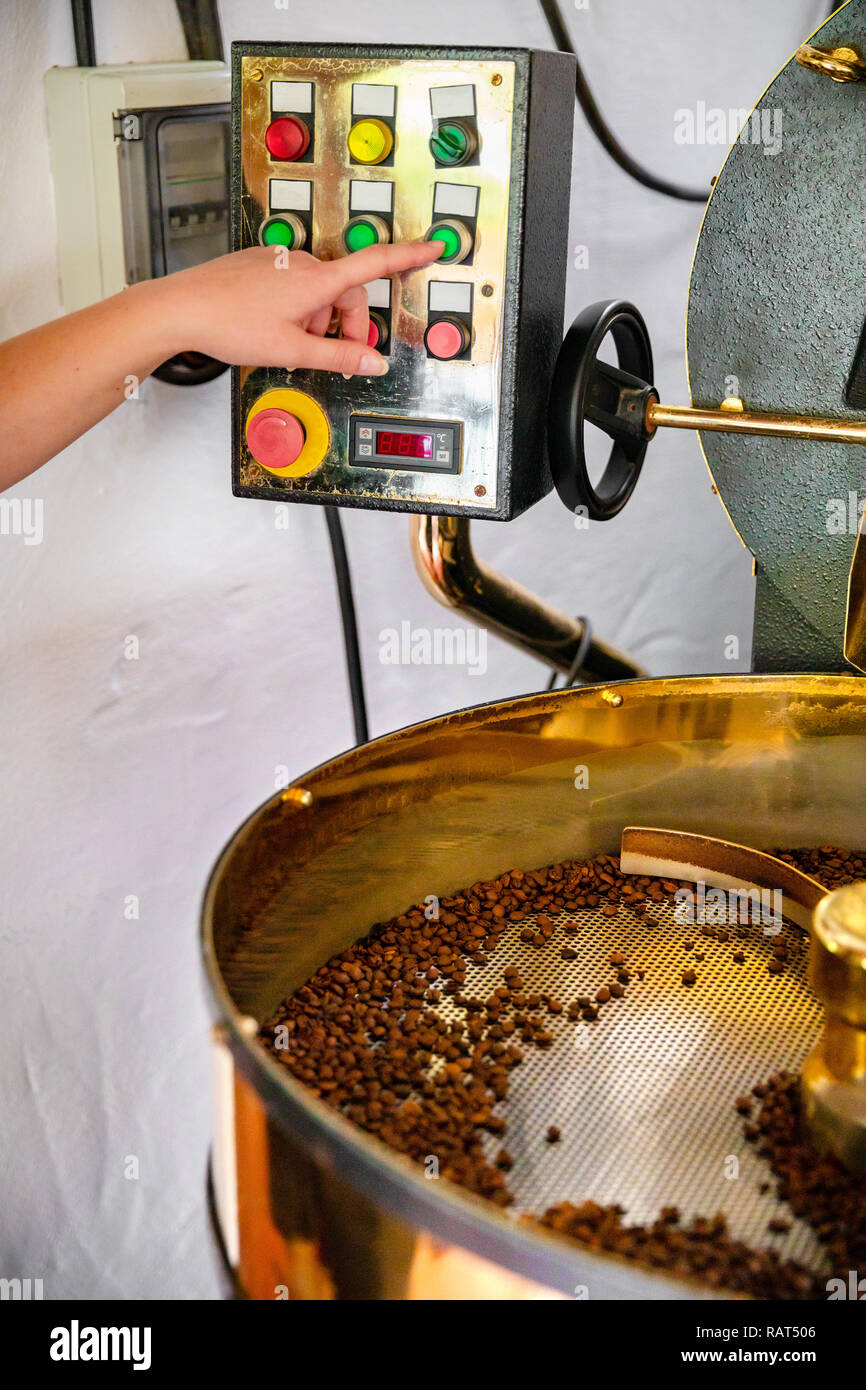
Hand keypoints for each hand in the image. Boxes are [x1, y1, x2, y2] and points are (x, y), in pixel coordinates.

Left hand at [157, 240, 444, 375]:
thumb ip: (339, 358)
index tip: (433, 246)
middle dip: (346, 324)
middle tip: (333, 354)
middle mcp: (300, 264)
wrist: (181, 308)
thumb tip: (375, 363)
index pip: (375, 265)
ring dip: (316, 320)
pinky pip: (292, 287)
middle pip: (345, 291)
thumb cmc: (231, 324)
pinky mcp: (259, 266)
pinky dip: (295, 310)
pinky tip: (271, 329)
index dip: (408, 256)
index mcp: (316, 281)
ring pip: (316, 293)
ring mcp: (278, 262)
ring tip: (290, 345)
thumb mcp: (293, 351)